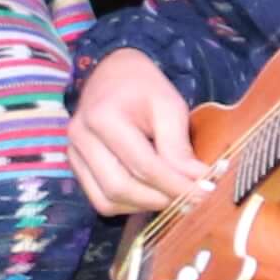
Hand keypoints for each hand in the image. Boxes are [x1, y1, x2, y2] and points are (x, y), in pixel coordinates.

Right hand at [68, 46, 204, 215]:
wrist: (114, 74)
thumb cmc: (144, 89)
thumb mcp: (170, 107)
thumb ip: (179, 146)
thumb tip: (198, 182)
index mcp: (103, 118)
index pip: (144, 166)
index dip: (177, 186)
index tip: (206, 193)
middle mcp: (80, 137)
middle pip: (121, 187)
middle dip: (161, 199)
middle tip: (193, 199)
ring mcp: (74, 153)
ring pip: (107, 200)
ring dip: (144, 206)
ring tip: (173, 196)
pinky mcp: (76, 166)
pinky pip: (101, 199)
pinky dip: (129, 204)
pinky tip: (151, 193)